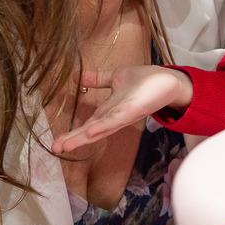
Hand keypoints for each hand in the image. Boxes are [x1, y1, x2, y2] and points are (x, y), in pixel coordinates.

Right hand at [51, 66, 192, 152]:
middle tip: (54, 148)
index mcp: (108, 111)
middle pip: (91, 131)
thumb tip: (76, 76)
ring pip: (101, 128)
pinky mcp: (135, 110)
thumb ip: (97, 79)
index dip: (72, 133)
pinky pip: (118, 119)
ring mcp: (124, 115)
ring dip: (84, 137)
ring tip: (66, 145)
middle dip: (73, 140)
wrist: (170, 80)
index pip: (87, 124)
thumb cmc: (144, 81)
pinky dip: (105, 125)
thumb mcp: (116, 78)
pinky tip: (92, 131)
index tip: (54, 143)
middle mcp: (114, 117)